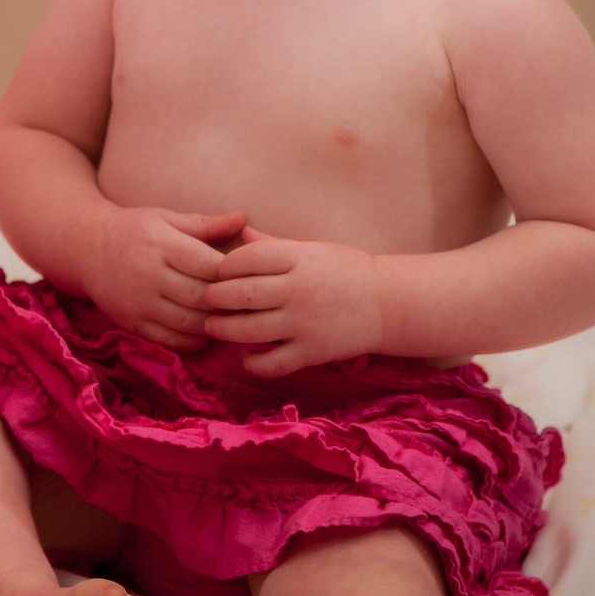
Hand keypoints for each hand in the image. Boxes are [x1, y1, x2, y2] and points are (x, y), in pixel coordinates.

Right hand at [83, 208, 246, 350]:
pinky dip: (194, 341)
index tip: (246, 274)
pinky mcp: (132, 324)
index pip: (207, 264)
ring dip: (214, 323)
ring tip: (228, 316)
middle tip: (244, 300)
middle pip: (201, 296)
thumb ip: (204, 224)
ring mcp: (138, 303)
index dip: (232, 272)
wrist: (87, 250)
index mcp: (159, 244)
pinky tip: (204, 330)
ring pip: (189, 322)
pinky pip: (171, 341)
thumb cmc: (134, 231)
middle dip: (227, 301)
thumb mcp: (165, 218)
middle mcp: (147, 275)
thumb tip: (242, 218)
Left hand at [201, 228, 384, 376]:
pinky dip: (253, 363)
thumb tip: (241, 232)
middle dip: (215, 297)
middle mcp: (300, 290)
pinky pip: (273, 363)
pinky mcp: (313, 352)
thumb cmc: (344, 271)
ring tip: (212, 325)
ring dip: (223, 329)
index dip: (225, 266)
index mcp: (300, 258)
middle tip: (206, 299)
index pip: (248, 258)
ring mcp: (306, 323)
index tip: (217, 272)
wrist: (388, 304)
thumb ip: (274, 245)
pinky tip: (245, 356)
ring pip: (250, 330)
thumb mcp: (313, 250)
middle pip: (242, 294)